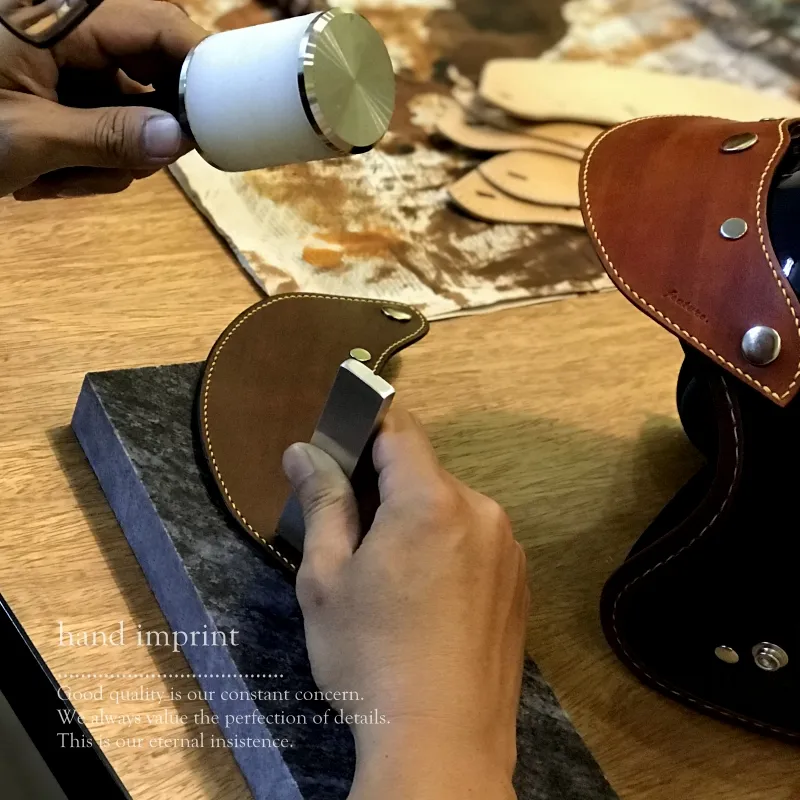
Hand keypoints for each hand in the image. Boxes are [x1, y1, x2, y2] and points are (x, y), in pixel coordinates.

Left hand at [0, 0, 206, 198]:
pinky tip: (52, 176)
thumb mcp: (29, 138)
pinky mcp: (67, 95)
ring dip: (111, 160)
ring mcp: (70, 68)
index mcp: (58, 22)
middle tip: (122, 169)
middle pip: (155, 76)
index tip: (227, 111)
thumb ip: (106, 137)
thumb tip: (177, 139)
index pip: (154, 26)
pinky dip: (94, 163)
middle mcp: (71, 36)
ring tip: (55, 179)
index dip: (197, 63)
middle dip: (147, 133)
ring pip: (136, 115)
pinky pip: (112, 131)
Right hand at [283, 408, 528, 799]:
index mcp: (432, 501)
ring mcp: (507, 549)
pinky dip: (446, 548)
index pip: (400, 428)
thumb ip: (321, 502)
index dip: (364, 425)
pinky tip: (426, 600)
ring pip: (450, 507)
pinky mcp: (519, 582)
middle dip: (384, 485)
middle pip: (424, 472)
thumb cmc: (370, 659)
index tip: (337, 446)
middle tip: (349, 530)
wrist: (443, 747)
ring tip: (388, 576)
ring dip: (416, 519)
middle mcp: (482, 512)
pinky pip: (475, 541)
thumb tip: (303, 452)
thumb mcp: (327, 579)